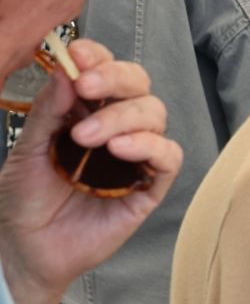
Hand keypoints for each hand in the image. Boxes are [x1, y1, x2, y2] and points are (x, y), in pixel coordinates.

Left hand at [0, 40, 181, 303]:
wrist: (28, 247)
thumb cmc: (26, 198)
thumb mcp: (27, 148)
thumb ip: (48, 112)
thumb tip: (66, 72)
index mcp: (85, 110)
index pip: (104, 70)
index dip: (97, 57)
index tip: (77, 56)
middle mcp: (116, 127)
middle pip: (138, 85)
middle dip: (115, 79)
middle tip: (86, 88)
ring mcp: (135, 156)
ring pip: (155, 115)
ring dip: (123, 117)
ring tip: (87, 138)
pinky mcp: (149, 187)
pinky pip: (168, 157)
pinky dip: (149, 147)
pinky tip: (119, 151)